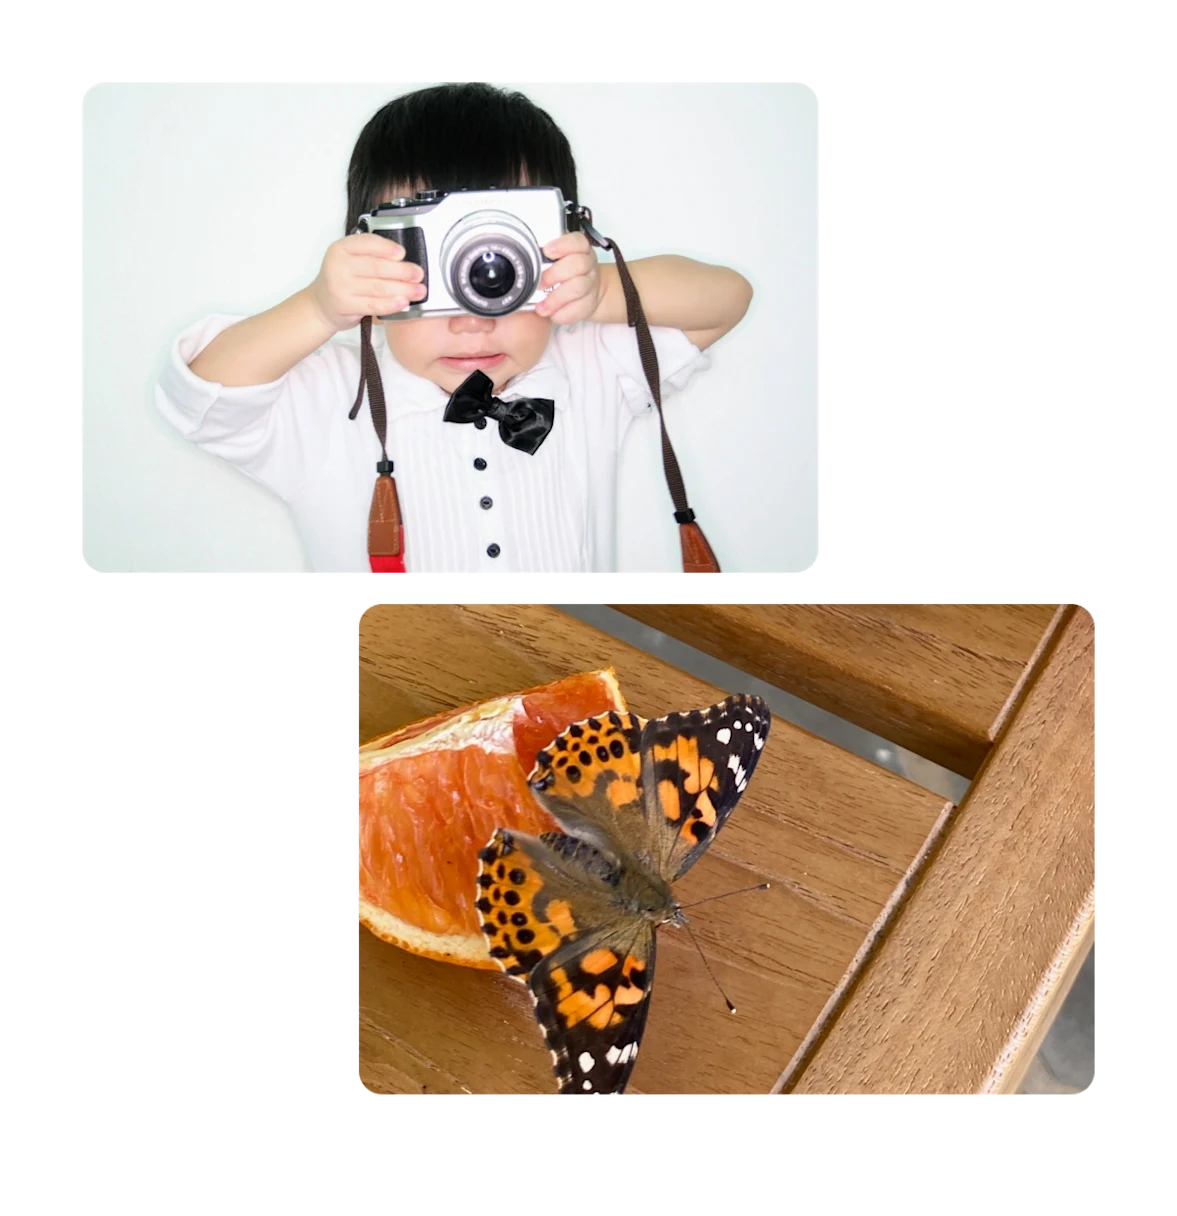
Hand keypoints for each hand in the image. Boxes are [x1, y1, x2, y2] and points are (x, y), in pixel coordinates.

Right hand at [308, 233, 427, 332]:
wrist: (322, 304)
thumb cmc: (343, 279)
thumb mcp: (350, 259)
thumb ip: (371, 254)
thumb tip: (404, 259)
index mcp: (342, 248)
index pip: (367, 243)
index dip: (387, 248)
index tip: (403, 253)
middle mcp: (339, 265)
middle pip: (377, 267)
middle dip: (402, 271)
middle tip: (418, 274)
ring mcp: (341, 286)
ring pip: (378, 287)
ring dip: (403, 289)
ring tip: (418, 291)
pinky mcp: (346, 305)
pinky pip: (374, 305)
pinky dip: (392, 304)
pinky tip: (404, 302)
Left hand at [536, 231, 603, 324]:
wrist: (589, 293)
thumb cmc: (568, 274)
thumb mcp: (560, 259)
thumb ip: (546, 257)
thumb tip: (525, 262)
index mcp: (580, 249)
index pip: (577, 241)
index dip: (563, 245)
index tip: (547, 251)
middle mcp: (588, 265)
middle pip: (577, 264)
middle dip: (555, 274)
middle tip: (540, 284)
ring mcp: (590, 285)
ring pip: (577, 288)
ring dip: (557, 298)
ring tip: (542, 306)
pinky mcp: (589, 304)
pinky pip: (578, 308)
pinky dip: (562, 312)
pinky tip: (552, 313)